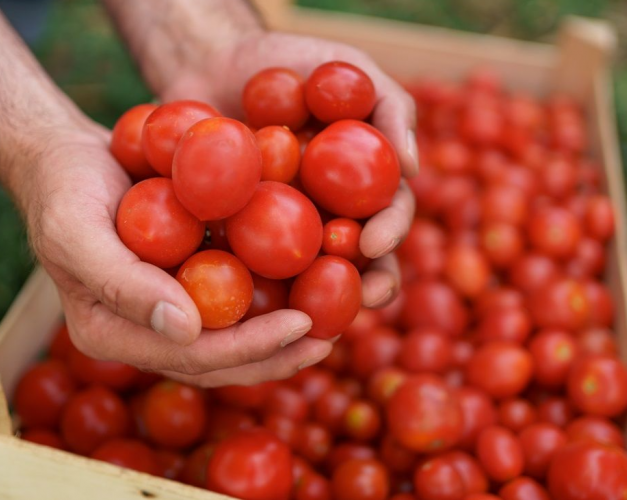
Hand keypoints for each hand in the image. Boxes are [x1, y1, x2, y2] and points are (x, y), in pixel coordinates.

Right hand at [24, 124, 331, 386]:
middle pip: (218, 360)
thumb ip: (123, 284)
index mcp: (113, 335)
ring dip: (280, 337)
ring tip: (333, 323)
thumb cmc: (64, 190)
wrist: (65, 157)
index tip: (302, 325)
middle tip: (329, 338)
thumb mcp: (78, 231)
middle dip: (276, 354)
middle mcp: (144, 332)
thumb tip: (188, 330)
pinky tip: (311, 283)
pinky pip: (232, 299)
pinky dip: (271, 295)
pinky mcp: (185, 283)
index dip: (249, 348)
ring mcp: (167, 310)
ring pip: (231, 338)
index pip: (190, 357)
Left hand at [158, 31, 417, 307]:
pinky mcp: (235, 239)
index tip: (374, 242)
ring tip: (309, 318)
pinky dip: (247, 289)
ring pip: (305, 280)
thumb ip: (389, 106)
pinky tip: (241, 307)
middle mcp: (329, 216)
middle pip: (356, 262)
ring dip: (313, 303)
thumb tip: (412, 165)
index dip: (389, 234)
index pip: (387, 216)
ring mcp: (282, 232)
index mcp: (362, 186)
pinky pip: (243, 269)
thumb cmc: (291, 60)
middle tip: (361, 297)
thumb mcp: (347, 67)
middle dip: (365, 285)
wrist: (213, 62)